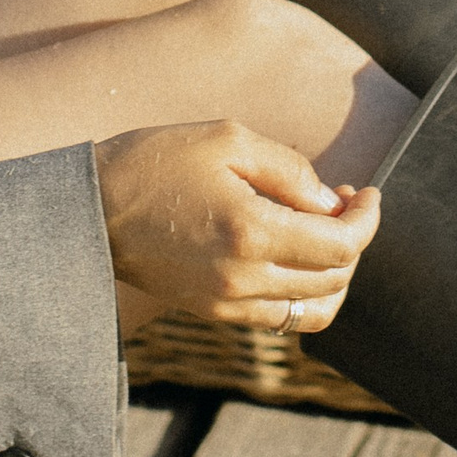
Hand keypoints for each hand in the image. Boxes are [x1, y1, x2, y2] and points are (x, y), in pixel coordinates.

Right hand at [96, 119, 379, 341]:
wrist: (90, 208)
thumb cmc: (155, 162)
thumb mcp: (227, 140)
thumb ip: (289, 171)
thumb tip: (330, 202)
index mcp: (251, 232)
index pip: (341, 246)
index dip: (366, 220)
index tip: (367, 193)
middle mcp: (244, 278)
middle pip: (334, 280)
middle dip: (354, 240)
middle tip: (344, 202)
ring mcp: (227, 302)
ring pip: (313, 310)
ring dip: (334, 275)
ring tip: (325, 233)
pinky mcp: (213, 311)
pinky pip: (279, 317)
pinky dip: (303, 292)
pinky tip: (293, 253)